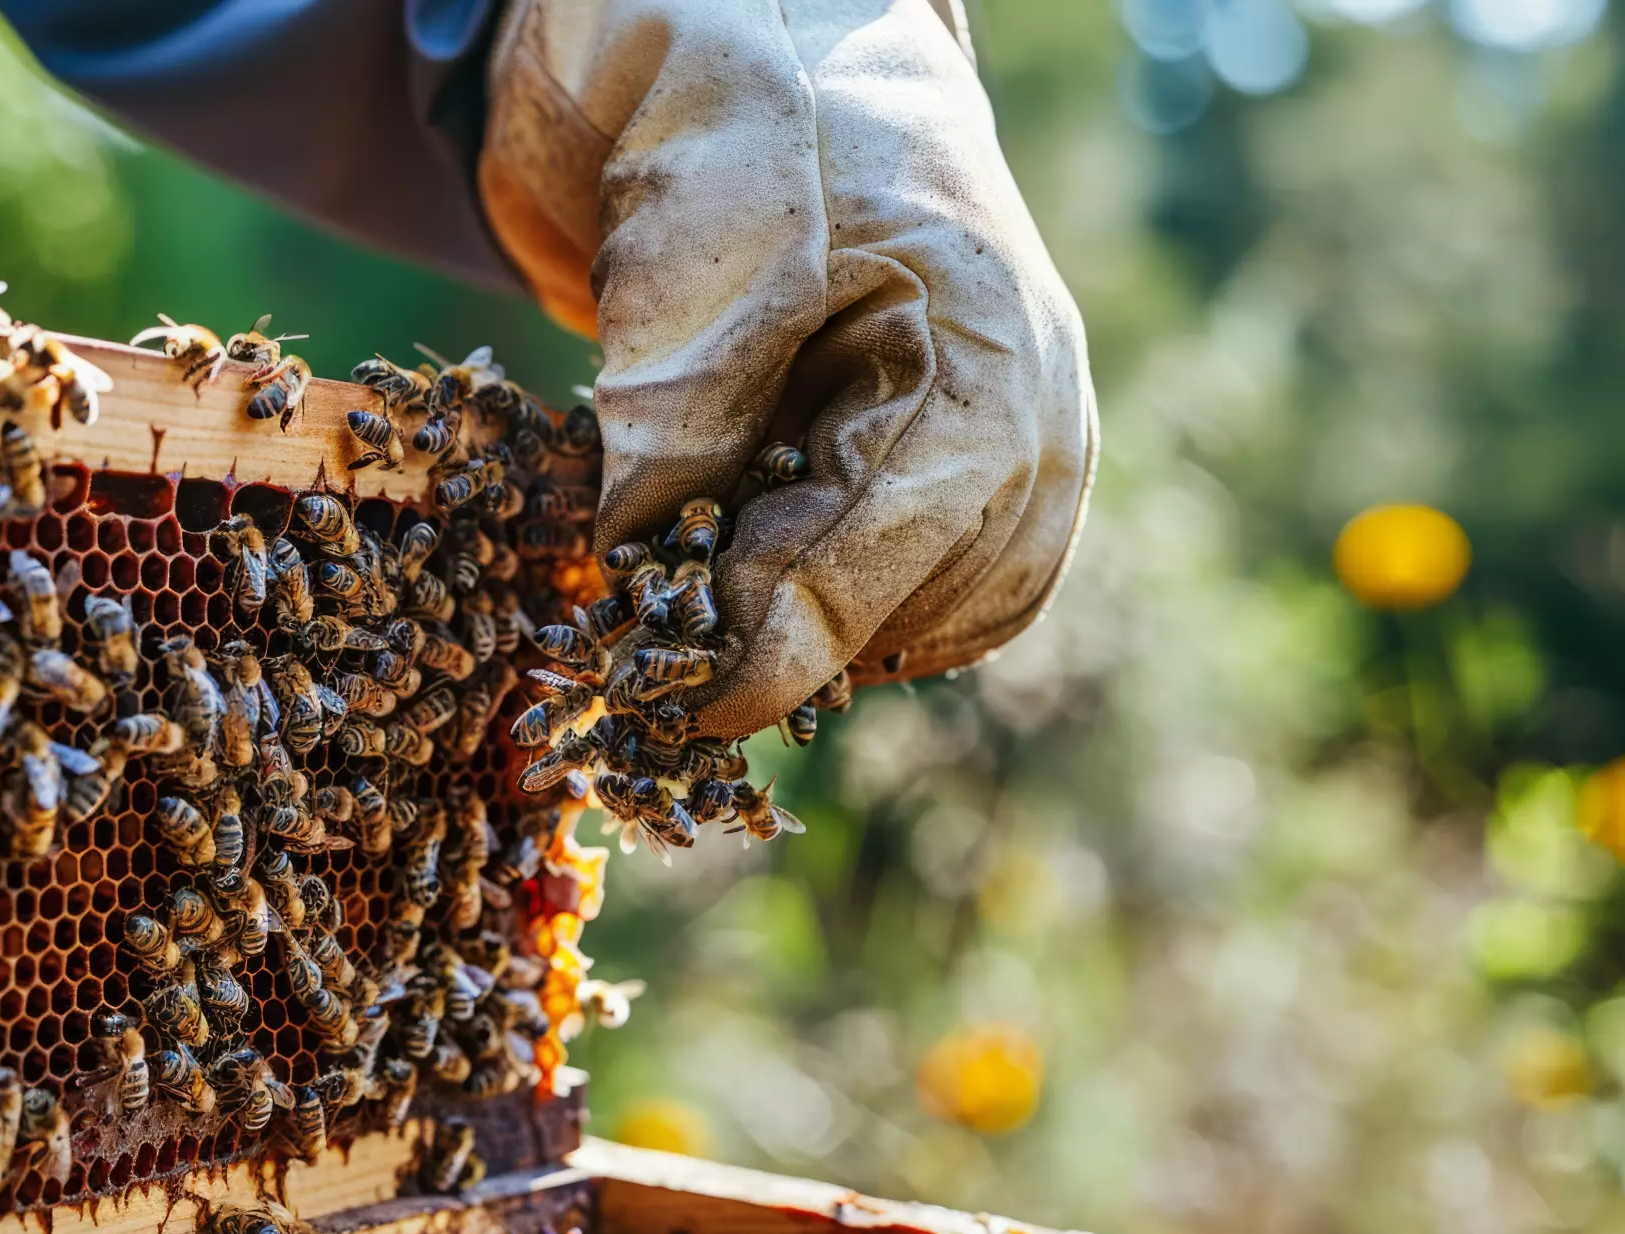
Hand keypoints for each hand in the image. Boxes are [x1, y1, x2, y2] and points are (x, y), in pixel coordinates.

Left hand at [480, 0, 1096, 740]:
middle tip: (678, 653)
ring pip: (946, 621)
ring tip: (731, 596)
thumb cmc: (755, 134)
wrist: (812, 77)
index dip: (767, 642)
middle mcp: (1045, 413)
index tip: (670, 701)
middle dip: (790, 640)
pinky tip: (790, 579)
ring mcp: (1045, 443)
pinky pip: (961, 598)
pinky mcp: (1012, 471)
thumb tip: (643, 580)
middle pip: (921, 605)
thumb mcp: (694, 246)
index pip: (884, 548)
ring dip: (833, 635)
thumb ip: (675, 413)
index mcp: (985, 348)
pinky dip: (870, 615)